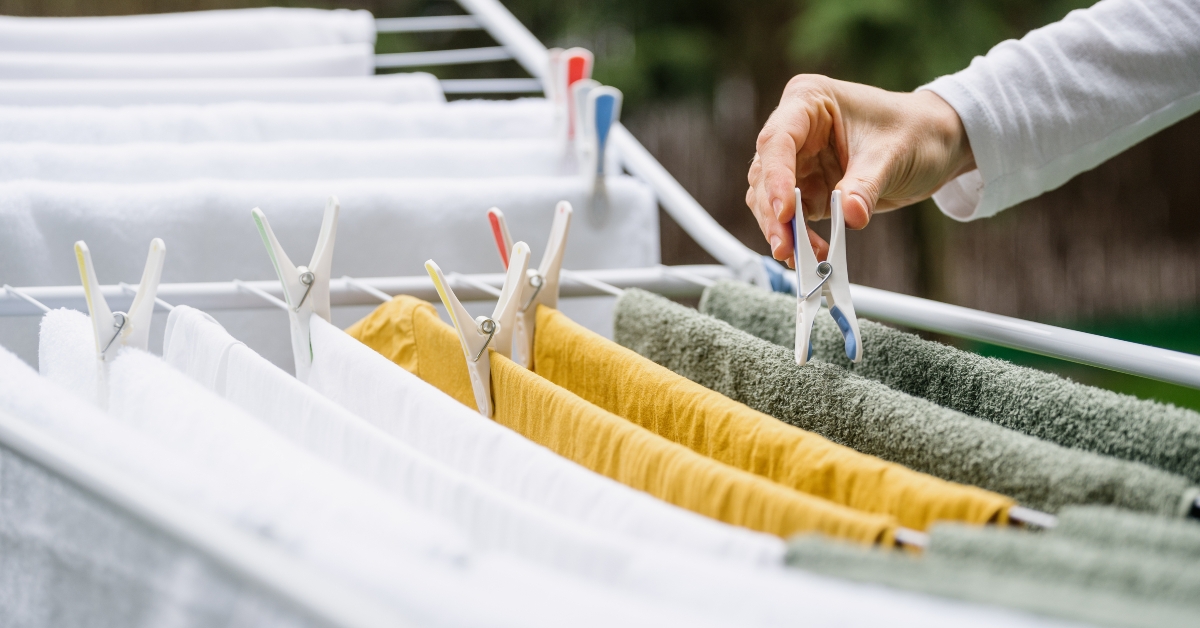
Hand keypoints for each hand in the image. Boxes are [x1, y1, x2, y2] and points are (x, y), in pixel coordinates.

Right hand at [747, 75, 973, 265]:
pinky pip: (791, 218)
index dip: (776, 178)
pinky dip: (797, 238)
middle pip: (766, 175)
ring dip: (781, 231)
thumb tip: (849, 217)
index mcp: (809, 101)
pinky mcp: (808, 189)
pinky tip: (810, 255)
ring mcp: (799, 162)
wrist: (937, 144)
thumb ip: (866, 185)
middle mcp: (796, 130)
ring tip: (800, 258)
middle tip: (786, 247)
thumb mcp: (893, 154)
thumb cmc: (916, 130)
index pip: (778, 140)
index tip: (785, 211)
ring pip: (769, 200)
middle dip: (774, 214)